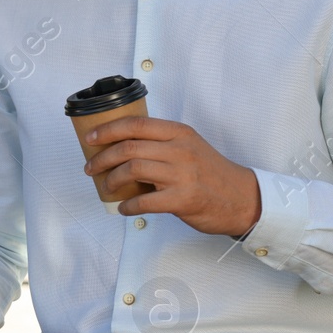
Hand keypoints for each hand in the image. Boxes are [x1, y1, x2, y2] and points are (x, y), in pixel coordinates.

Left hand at [82, 115, 260, 235]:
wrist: (242, 198)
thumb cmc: (211, 173)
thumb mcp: (190, 146)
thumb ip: (162, 143)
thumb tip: (121, 147)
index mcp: (179, 133)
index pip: (136, 124)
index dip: (108, 129)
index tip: (90, 138)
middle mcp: (180, 150)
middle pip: (129, 147)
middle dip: (102, 157)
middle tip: (91, 167)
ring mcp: (182, 175)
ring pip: (133, 170)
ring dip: (112, 180)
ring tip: (106, 187)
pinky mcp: (183, 199)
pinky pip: (145, 201)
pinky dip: (128, 206)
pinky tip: (124, 208)